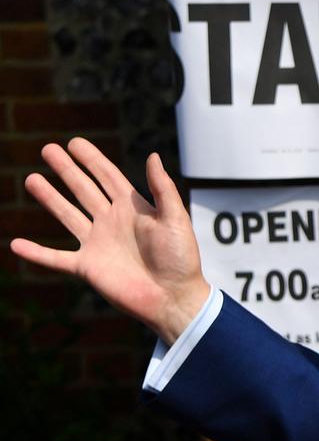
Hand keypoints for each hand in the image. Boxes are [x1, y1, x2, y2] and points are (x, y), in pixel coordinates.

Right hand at [9, 138, 209, 344]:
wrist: (174, 297)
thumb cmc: (181, 258)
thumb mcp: (175, 218)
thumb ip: (163, 189)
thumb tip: (153, 156)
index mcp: (134, 209)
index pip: (108, 177)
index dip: (92, 160)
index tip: (75, 143)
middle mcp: (112, 222)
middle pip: (84, 190)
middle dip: (67, 170)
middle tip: (47, 149)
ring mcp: (98, 244)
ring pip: (67, 216)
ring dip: (50, 198)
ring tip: (31, 179)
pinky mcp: (88, 267)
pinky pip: (56, 258)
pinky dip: (36, 253)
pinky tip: (16, 243)